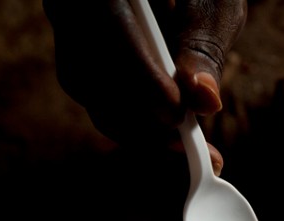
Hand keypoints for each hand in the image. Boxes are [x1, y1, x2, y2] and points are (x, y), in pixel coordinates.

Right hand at [43, 0, 247, 172]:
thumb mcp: (212, 2)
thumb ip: (205, 45)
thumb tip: (205, 100)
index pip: (109, 30)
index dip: (142, 79)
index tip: (177, 113)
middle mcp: (72, 5)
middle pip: (88, 72)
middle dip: (138, 117)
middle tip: (186, 143)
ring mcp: (71, 30)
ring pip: (86, 89)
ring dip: (135, 127)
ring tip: (185, 144)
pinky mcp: (81, 55)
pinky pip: (95, 94)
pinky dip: (132, 121)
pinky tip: (170, 133)